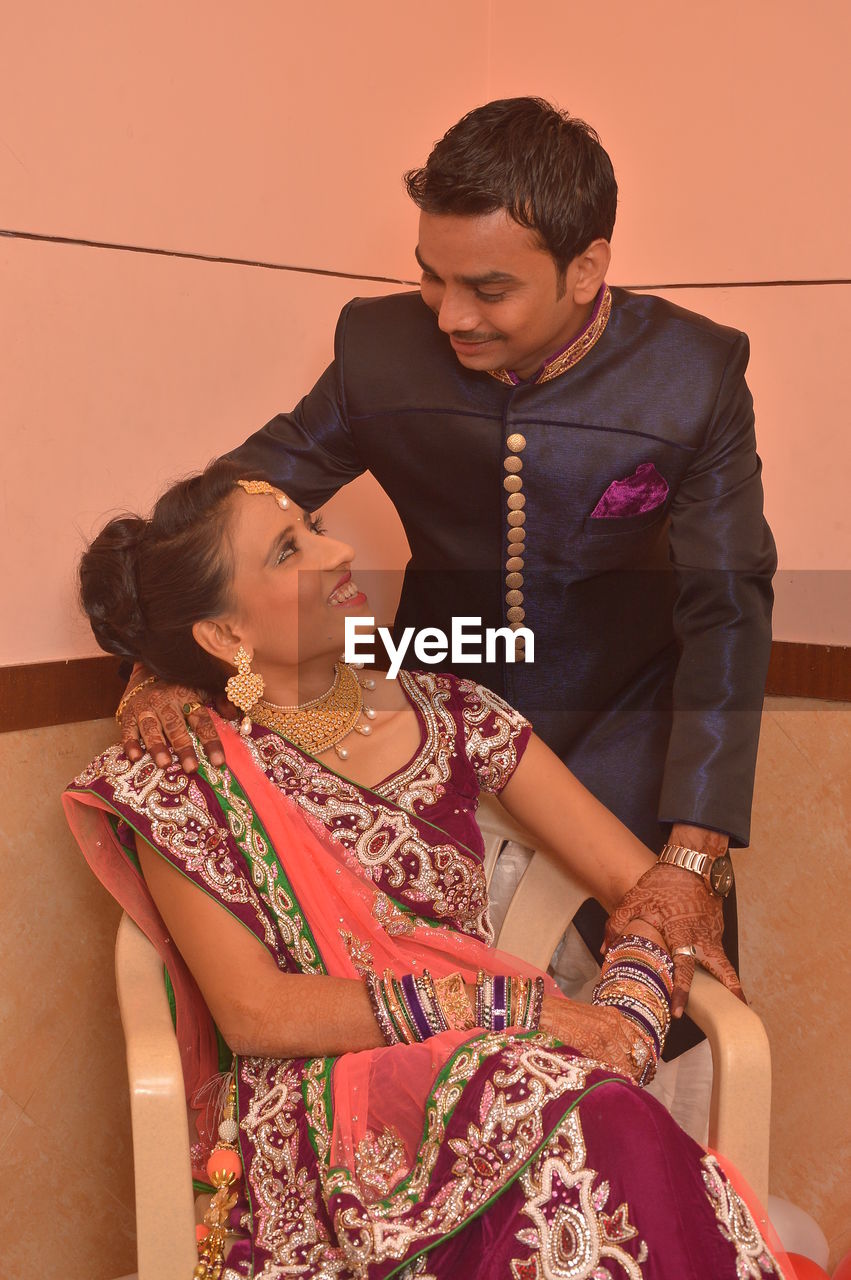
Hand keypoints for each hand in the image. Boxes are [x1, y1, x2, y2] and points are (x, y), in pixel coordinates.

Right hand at [117, 668, 225, 770]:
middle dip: (184, 747)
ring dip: (157, 746)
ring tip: (165, 764)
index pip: (202, 721)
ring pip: (151, 728)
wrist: (147, 666)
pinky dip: (130, 743)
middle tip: (191, 768)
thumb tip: (235, 716)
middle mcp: (166, 702)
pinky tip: (134, 757)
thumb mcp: (203, 685)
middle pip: (176, 726)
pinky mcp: (127, 713)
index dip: (211, 742)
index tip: (219, 762)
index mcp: (187, 697)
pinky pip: (127, 729)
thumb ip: (220, 699)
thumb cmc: (180, 682)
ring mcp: (145, 708)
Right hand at [539, 997, 648, 1082]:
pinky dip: (611, 1072)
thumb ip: (608, 1032)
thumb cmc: (568, 1016)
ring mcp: (604, 1032)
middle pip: (630, 1052)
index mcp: (614, 1016)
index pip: (635, 1041)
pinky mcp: (592, 1042)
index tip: (635, 1069)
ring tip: (621, 1083)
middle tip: (628, 1079)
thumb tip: (619, 1052)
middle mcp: (613, 1023)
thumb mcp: (594, 1018)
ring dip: (622, 1072)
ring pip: (621, 1059)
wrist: (548, 1010)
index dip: (635, 1057)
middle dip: (630, 1067)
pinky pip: (607, 1062)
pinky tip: (611, 1079)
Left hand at [604, 864, 744, 1017]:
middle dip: (729, 993)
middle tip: (735, 1015)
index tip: (678, 1012)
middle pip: (722, 970)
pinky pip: (719, 952)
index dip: (680, 992)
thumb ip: (617, 924)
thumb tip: (604, 950)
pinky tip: (721, 980)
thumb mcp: (634, 899)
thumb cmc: (663, 881)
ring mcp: (713, 933)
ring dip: (731, 983)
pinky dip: (723, 967)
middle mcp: (702, 937)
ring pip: (725, 963)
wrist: (691, 861)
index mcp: (681, 933)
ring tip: (739, 1005)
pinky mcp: (716, 928)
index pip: (683, 969)